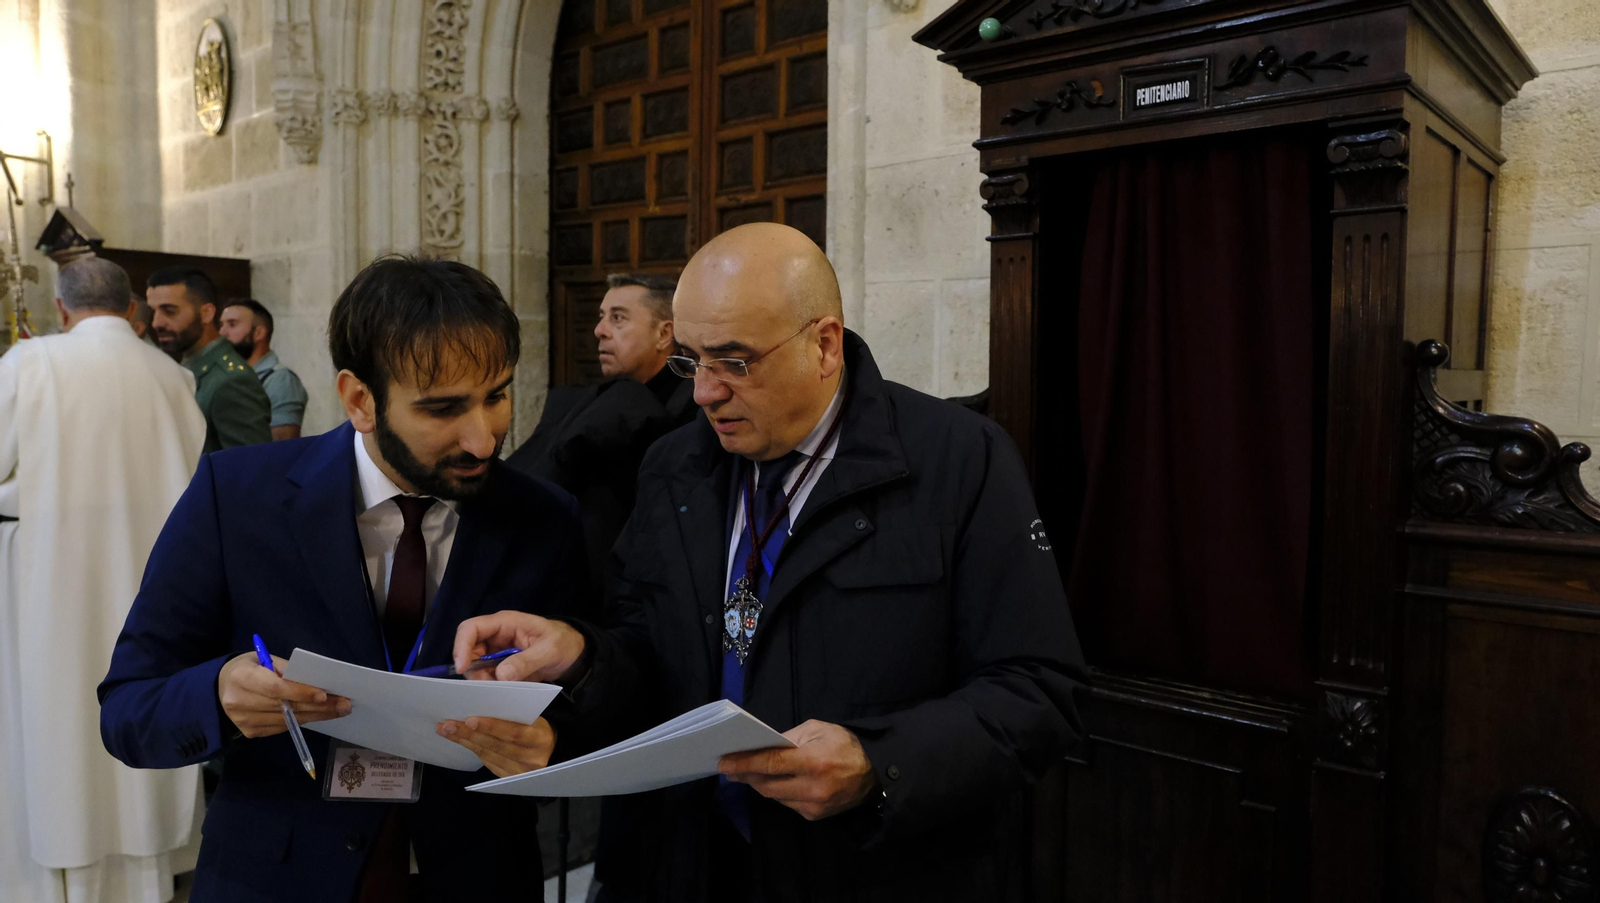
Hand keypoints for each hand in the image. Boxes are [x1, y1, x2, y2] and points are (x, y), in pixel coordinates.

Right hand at [216, 652, 350, 737]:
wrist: (220, 689)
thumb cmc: (247, 668)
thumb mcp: (263, 659)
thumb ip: (286, 670)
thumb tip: (317, 681)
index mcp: (242, 678)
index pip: (276, 689)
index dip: (301, 692)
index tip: (325, 695)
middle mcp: (240, 702)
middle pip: (286, 707)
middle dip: (319, 707)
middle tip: (344, 704)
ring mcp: (244, 721)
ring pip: (288, 720)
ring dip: (316, 716)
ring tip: (339, 710)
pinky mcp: (251, 732)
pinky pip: (283, 727)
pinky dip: (303, 720)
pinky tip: (320, 715)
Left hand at [437, 716, 556, 777]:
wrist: (554, 753)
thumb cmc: (540, 727)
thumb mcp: (535, 715)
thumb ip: (515, 709)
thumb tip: (486, 693)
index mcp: (540, 738)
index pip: (514, 733)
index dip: (492, 727)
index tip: (470, 718)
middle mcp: (531, 758)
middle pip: (496, 746)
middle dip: (470, 734)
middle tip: (448, 723)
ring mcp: (518, 772)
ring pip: (487, 754)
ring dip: (464, 741)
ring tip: (444, 729)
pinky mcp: (508, 778)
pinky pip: (486, 762)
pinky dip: (470, 748)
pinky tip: (457, 738)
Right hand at [452, 611, 585, 682]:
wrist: (573, 655)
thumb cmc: (563, 643)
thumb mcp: (549, 651)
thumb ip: (526, 661)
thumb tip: (501, 675)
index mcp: (505, 623)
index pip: (471, 628)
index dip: (461, 646)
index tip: (462, 669)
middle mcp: (496, 635)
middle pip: (468, 649)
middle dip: (472, 669)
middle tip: (486, 686)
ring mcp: (497, 651)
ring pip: (475, 665)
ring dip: (481, 679)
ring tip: (499, 690)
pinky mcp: (500, 666)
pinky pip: (486, 675)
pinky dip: (489, 685)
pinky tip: (502, 692)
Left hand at [718, 720, 880, 820]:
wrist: (875, 774)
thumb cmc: (846, 745)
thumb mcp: (819, 729)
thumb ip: (790, 738)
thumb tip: (763, 747)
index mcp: (813, 761)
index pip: (770, 764)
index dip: (744, 764)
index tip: (724, 763)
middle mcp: (811, 788)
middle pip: (766, 785)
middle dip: (746, 775)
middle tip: (731, 767)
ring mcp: (813, 806)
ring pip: (774, 796)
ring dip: (761, 784)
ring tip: (751, 772)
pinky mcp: (814, 817)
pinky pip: (787, 803)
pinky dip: (779, 791)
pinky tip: (778, 782)